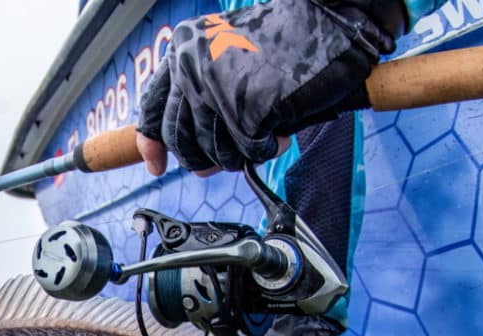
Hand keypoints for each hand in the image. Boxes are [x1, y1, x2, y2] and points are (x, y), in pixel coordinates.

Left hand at [137, 0, 402, 174]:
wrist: (332, 20)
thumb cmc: (284, 44)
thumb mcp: (224, 60)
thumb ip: (197, 97)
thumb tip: (181, 155)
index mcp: (182, 52)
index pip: (152, 109)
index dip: (150, 144)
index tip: (155, 167)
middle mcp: (190, 68)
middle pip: (182, 141)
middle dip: (205, 158)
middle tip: (231, 155)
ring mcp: (216, 88)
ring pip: (215, 152)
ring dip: (242, 153)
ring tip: (264, 132)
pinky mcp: (247, 107)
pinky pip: (249, 153)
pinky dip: (267, 149)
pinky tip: (280, 132)